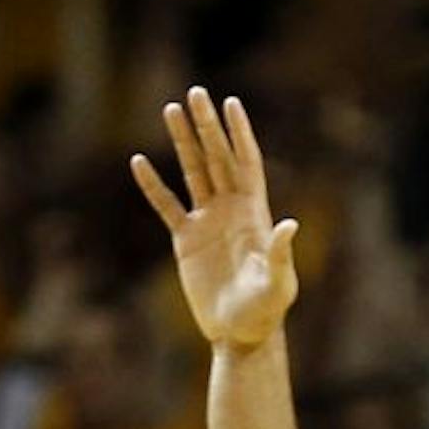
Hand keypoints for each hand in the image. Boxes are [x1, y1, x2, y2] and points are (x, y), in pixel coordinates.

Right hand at [132, 89, 299, 346]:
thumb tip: (289, 224)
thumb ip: (281, 253)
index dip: (240, 133)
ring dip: (182, 142)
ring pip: (193, 172)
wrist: (241, 335)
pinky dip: (153, 186)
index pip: (247, 163)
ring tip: (170, 109)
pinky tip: (139, 162)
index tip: (231, 102)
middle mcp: (231, 211)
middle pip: (218, 159)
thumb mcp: (278, 283)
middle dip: (207, 127)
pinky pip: (166, 206)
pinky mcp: (186, 240)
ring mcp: (208, 222)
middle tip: (196, 93)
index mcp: (255, 214)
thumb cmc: (266, 312)